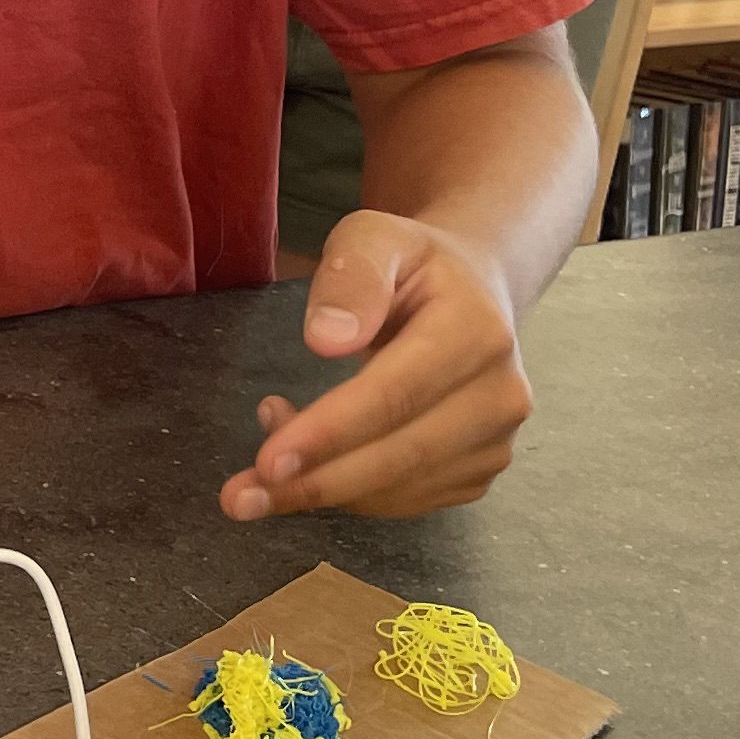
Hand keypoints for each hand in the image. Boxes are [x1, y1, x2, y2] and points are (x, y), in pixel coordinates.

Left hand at [221, 212, 531, 521]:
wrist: (475, 294)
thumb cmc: (413, 265)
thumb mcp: (373, 238)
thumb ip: (351, 279)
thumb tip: (327, 340)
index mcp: (477, 331)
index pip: (396, 394)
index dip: (330, 432)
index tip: (267, 462)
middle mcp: (500, 394)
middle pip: (400, 455)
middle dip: (314, 483)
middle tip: (240, 499)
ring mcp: (496, 439)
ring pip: (400, 489)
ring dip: (322, 488)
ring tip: (261, 464)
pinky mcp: (480, 470)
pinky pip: (407, 500)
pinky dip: (350, 491)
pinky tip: (312, 457)